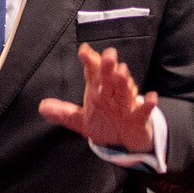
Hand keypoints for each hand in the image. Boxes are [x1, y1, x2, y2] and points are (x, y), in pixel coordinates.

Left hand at [37, 45, 157, 154]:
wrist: (126, 141)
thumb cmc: (106, 124)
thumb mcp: (81, 121)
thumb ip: (64, 113)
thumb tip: (42, 107)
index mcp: (98, 91)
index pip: (93, 74)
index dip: (89, 62)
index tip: (84, 51)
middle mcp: (113, 94)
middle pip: (110, 79)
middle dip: (108, 67)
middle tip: (107, 54)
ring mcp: (127, 105)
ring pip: (126, 91)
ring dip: (125, 82)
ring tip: (122, 71)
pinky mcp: (139, 118)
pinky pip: (143, 111)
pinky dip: (148, 105)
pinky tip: (151, 98)